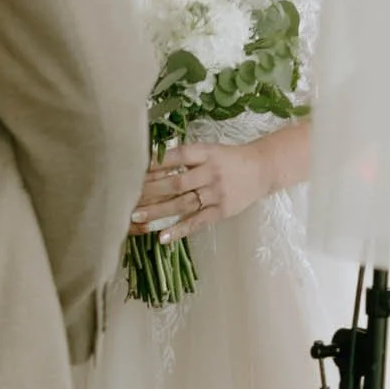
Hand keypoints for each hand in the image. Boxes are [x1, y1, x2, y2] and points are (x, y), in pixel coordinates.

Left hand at [130, 138, 271, 243]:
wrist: (262, 170)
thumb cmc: (228, 159)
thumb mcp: (209, 150)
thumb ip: (184, 157)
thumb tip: (149, 164)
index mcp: (206, 153)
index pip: (178, 156)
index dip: (156, 162)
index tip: (134, 168)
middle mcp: (211, 173)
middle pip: (176, 183)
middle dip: (150, 191)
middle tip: (127, 198)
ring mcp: (217, 193)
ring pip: (183, 204)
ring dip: (159, 212)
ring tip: (137, 218)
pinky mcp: (222, 211)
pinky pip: (198, 222)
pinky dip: (180, 230)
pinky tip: (163, 238)